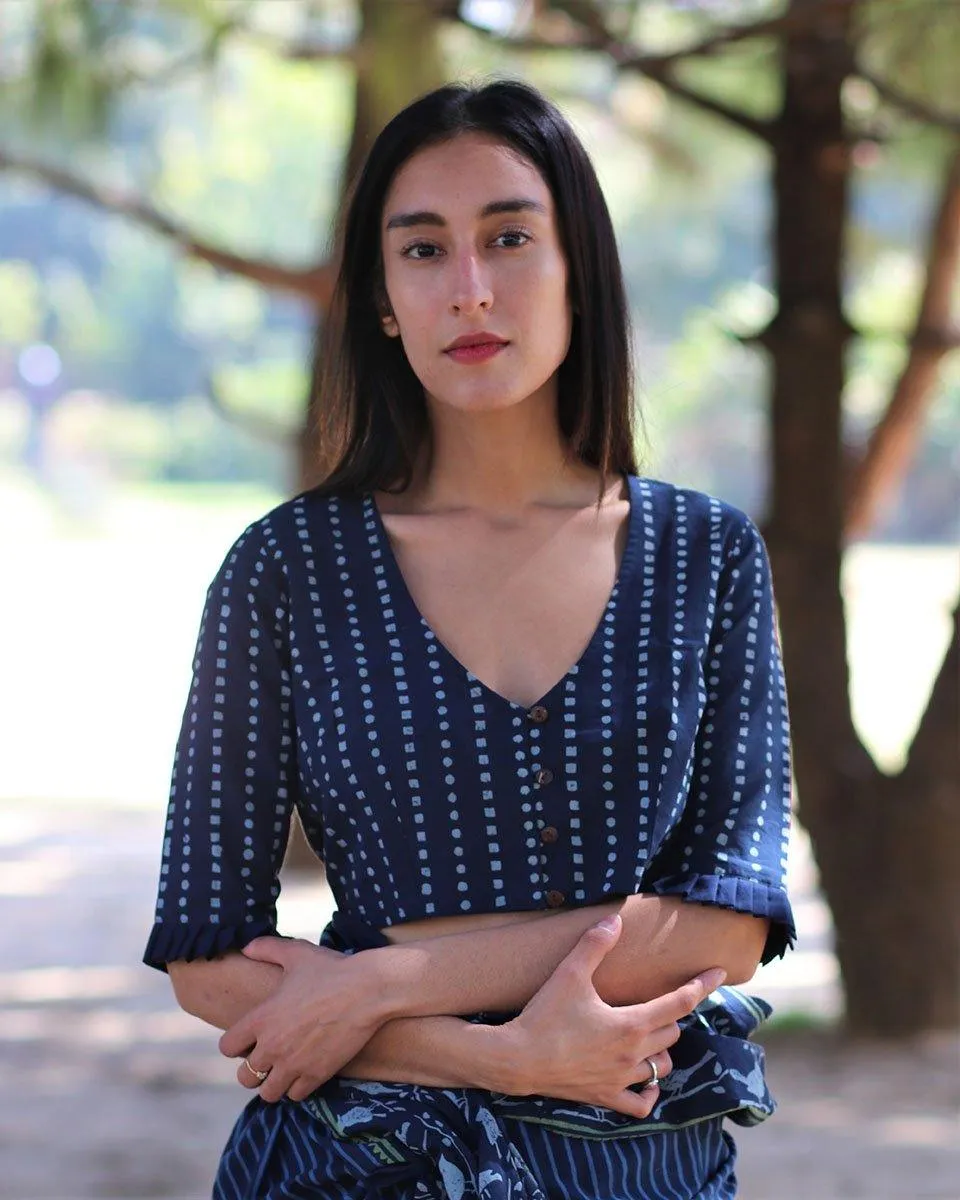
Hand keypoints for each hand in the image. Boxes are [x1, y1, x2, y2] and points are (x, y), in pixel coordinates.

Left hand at [217, 937, 390, 1102]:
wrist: (368, 989)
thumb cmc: (331, 969)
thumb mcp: (296, 953)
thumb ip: (267, 948)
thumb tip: (247, 947)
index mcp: (261, 1018)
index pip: (227, 1047)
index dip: (236, 1043)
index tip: (250, 1038)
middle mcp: (272, 1046)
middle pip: (244, 1077)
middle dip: (253, 1069)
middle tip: (269, 1057)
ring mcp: (294, 1063)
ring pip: (268, 1093)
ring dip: (274, 1082)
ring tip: (286, 1069)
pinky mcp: (316, 1074)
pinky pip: (295, 1095)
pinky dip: (298, 1087)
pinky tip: (306, 1071)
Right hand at [499, 914, 725, 1118]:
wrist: (518, 1058)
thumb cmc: (545, 1015)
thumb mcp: (569, 974)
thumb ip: (595, 945)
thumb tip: (615, 919)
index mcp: (631, 1024)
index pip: (680, 1002)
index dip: (702, 985)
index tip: (719, 973)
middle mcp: (632, 1054)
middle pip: (672, 1033)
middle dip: (670, 1015)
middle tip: (658, 1000)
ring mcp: (620, 1079)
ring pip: (661, 1067)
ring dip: (662, 1050)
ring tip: (649, 1035)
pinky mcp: (605, 1097)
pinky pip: (641, 1104)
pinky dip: (649, 1093)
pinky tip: (644, 1081)